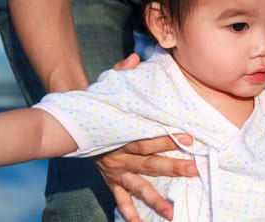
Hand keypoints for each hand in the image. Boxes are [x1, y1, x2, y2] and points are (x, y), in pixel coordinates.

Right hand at [93, 53, 198, 221]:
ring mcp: (114, 170)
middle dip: (172, 166)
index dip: (167, 138)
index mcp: (120, 133)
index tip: (189, 138)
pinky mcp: (110, 180)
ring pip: (138, 185)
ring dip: (155, 198)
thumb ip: (122, 71)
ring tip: (172, 211)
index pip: (147, 137)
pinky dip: (129, 212)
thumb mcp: (105, 83)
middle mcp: (118, 155)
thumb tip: (135, 58)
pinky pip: (120, 199)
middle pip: (148, 162)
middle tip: (194, 169)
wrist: (71, 122)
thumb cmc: (96, 101)